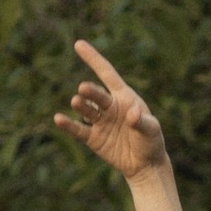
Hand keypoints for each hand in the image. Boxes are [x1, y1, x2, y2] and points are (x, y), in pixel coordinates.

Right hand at [54, 39, 169, 178]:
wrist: (145, 166)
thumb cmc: (151, 142)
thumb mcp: (151, 130)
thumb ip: (142, 121)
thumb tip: (133, 112)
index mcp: (124, 97)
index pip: (106, 73)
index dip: (93, 59)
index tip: (78, 45)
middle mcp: (109, 106)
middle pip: (96, 94)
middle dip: (90, 91)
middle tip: (83, 89)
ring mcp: (100, 121)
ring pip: (86, 110)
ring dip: (80, 105)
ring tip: (76, 102)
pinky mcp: (93, 138)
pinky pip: (78, 129)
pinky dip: (68, 125)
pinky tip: (58, 119)